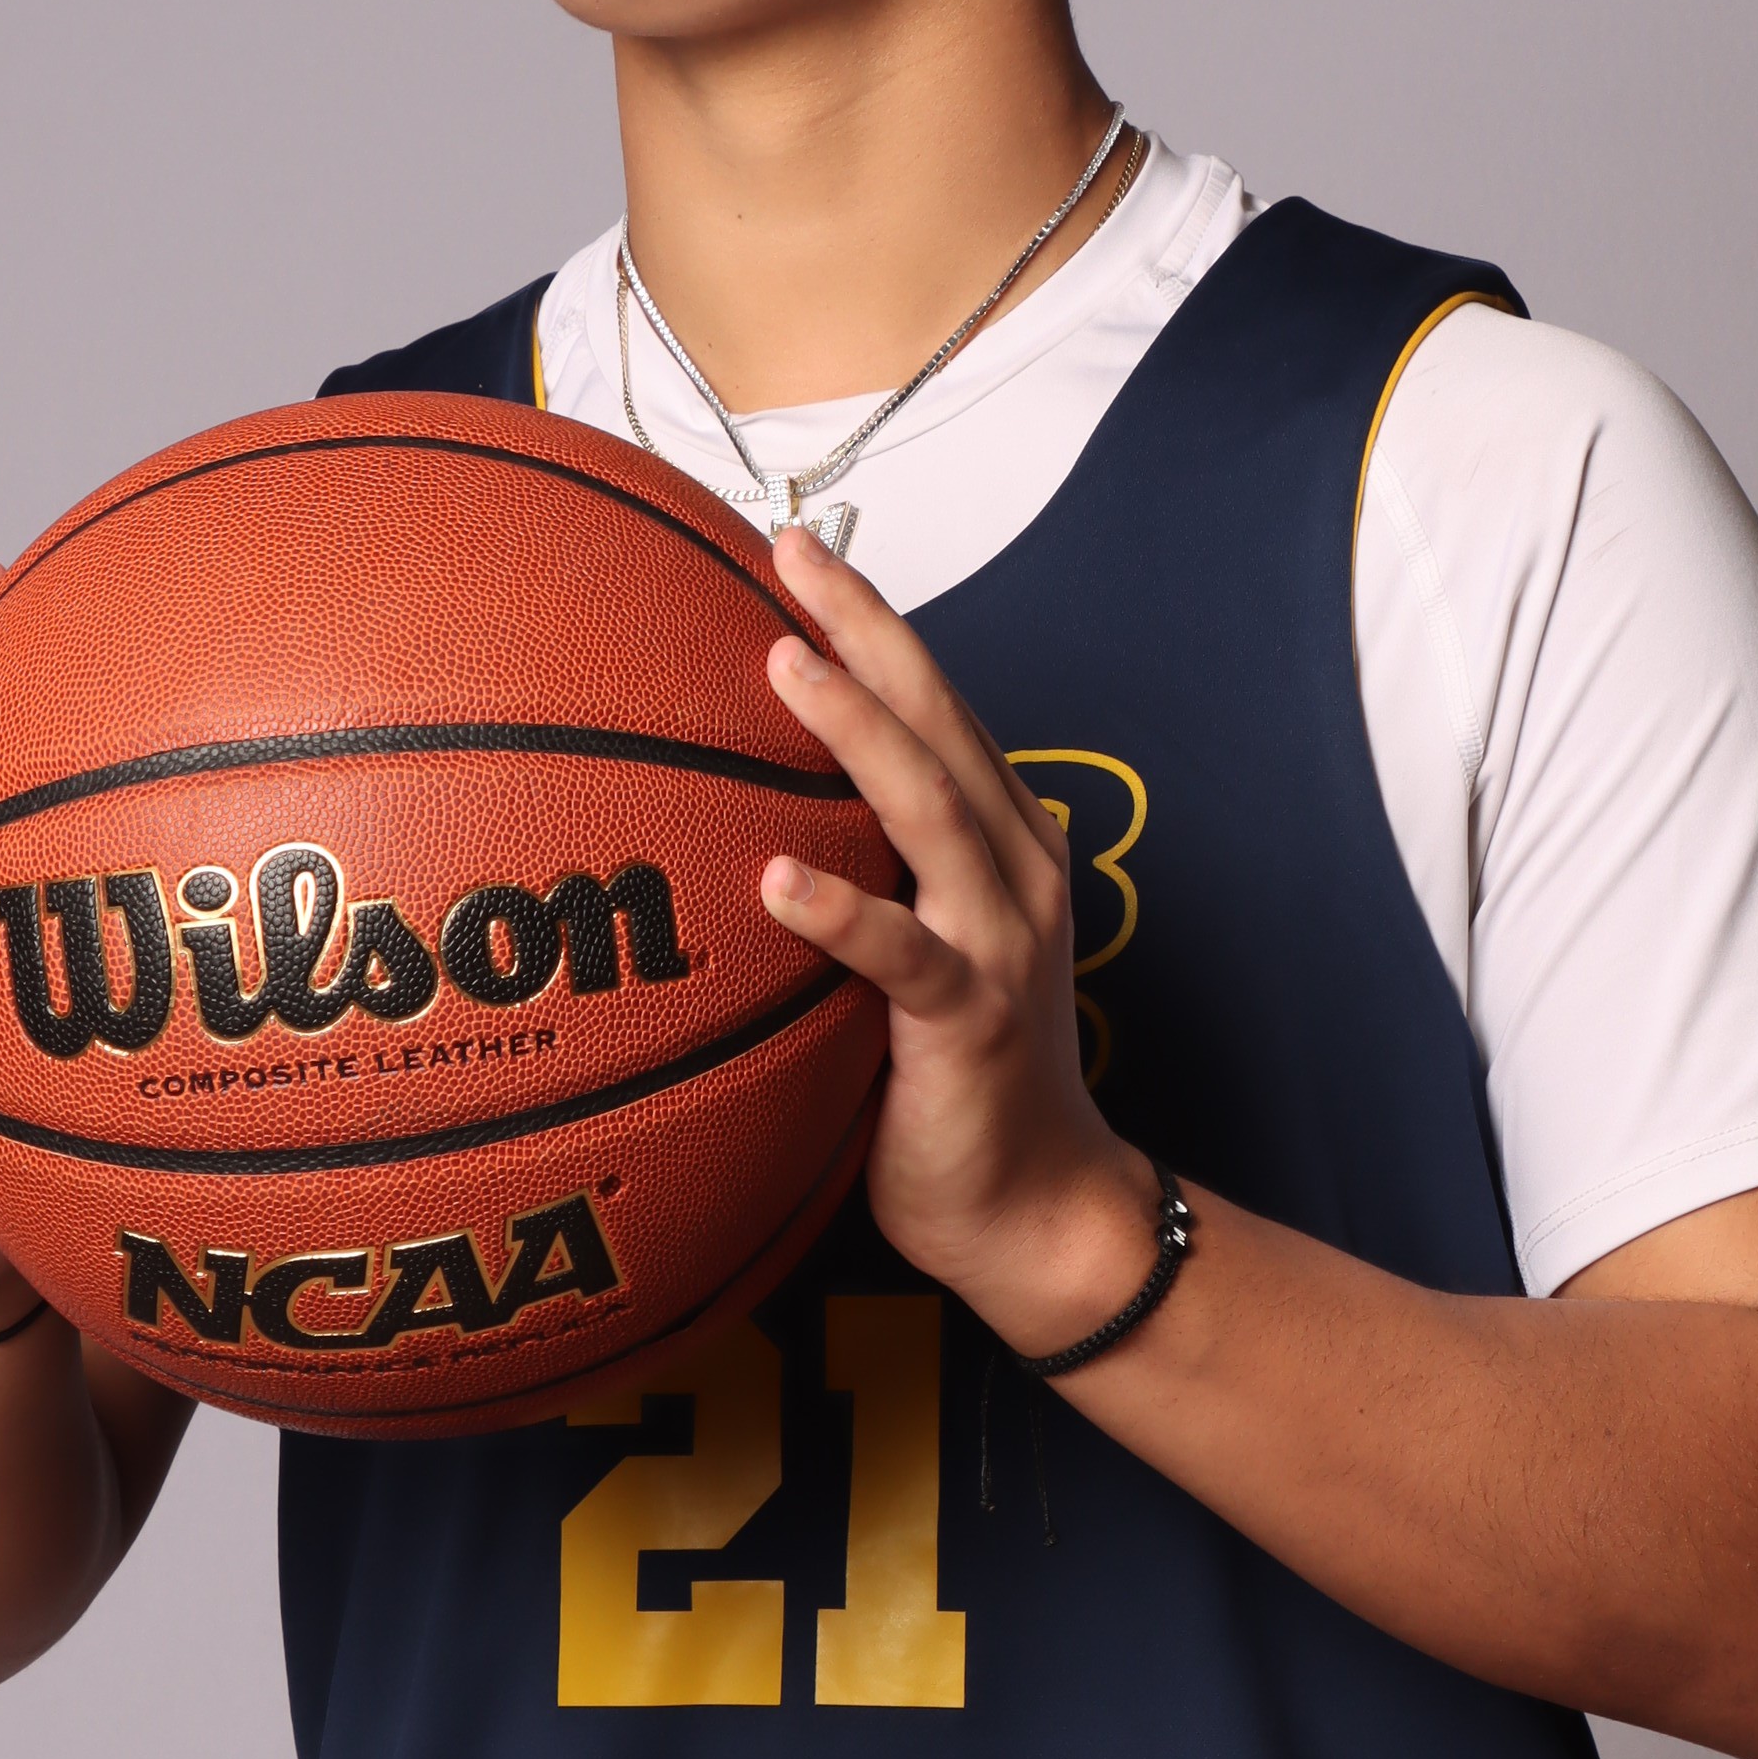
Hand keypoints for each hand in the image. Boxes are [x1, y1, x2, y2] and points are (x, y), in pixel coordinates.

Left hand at [759, 526, 1166, 1354]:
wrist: (1039, 1210)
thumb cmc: (949, 1085)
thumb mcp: (899, 960)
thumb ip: (850, 883)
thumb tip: (718, 829)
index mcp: (996, 842)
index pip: (932, 708)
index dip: (870, 624)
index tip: (792, 548)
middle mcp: (1011, 869)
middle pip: (938, 722)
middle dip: (868, 628)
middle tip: (789, 552)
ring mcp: (1000, 940)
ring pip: (929, 808)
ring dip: (858, 731)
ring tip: (787, 662)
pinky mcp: (973, 1018)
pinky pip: (900, 955)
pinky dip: (842, 912)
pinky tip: (776, 877)